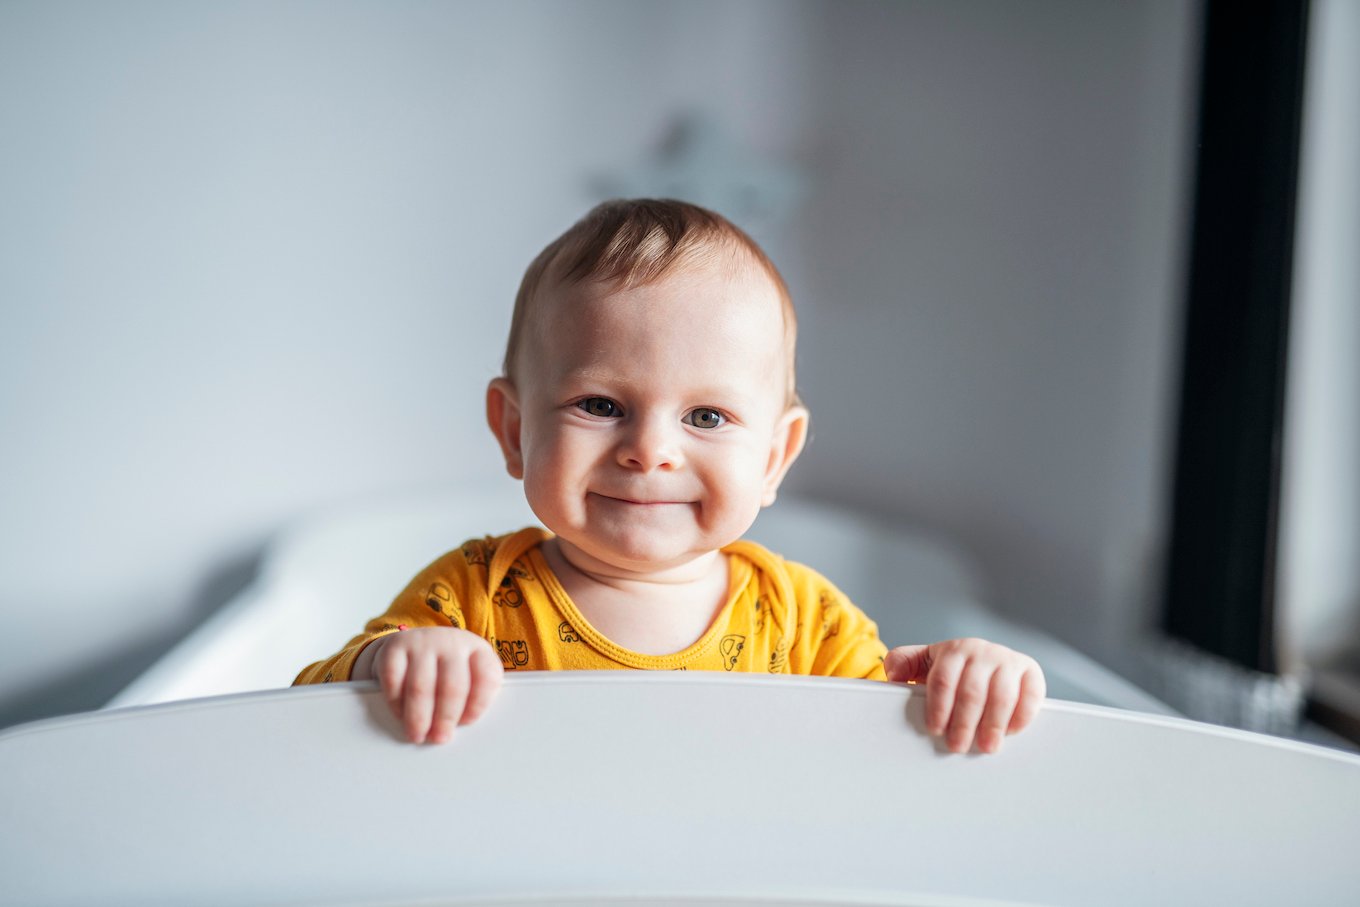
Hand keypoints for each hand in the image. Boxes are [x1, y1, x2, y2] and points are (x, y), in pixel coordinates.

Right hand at [353, 627, 503, 743]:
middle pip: (452, 686)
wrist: (415, 643)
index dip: (478, 704)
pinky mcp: (395, 646)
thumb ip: (471, 698)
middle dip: (445, 718)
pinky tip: (401, 715)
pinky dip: (397, 703)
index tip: (466, 723)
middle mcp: (452, 642)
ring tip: (418, 735)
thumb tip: (463, 732)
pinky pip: (394, 680)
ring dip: (418, 717)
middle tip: (439, 738)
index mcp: (478, 650)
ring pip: (421, 686)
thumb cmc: (446, 669)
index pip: (486, 678)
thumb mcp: (467, 675)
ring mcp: (423, 642)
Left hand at [883, 638, 1044, 753]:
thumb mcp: (926, 662)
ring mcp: (1008, 661)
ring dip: (993, 724)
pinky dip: (1021, 716)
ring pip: (1001, 695)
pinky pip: (1030, 695)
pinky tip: (1010, 732)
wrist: (989, 660)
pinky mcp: (1031, 673)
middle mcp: (983, 652)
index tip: (935, 729)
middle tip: (956, 746)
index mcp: (954, 649)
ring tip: (986, 747)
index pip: (943, 679)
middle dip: (963, 722)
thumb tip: (892, 674)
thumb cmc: (953, 669)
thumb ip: (904, 664)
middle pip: (972, 691)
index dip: (939, 706)